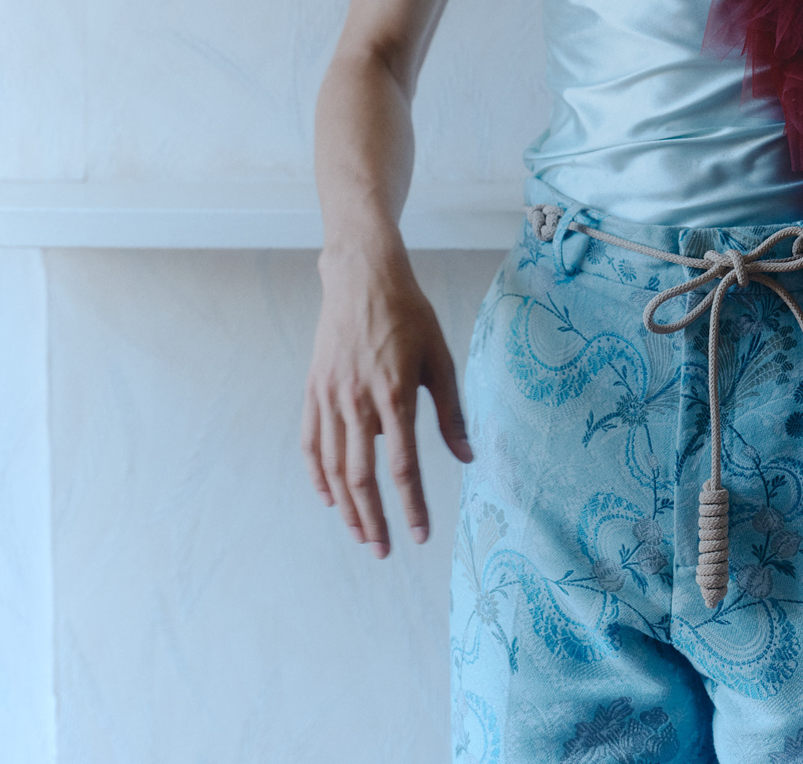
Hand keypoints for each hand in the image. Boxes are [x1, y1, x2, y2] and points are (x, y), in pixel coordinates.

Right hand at [301, 238, 471, 558]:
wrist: (363, 276)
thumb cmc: (409, 314)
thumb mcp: (441, 358)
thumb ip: (451, 412)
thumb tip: (468, 457)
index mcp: (394, 394)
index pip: (403, 466)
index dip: (412, 506)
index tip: (420, 535)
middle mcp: (357, 401)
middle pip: (361, 476)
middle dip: (373, 519)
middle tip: (384, 551)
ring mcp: (330, 396)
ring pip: (332, 467)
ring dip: (346, 507)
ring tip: (361, 533)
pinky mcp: (314, 389)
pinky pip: (310, 443)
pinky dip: (317, 475)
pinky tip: (329, 497)